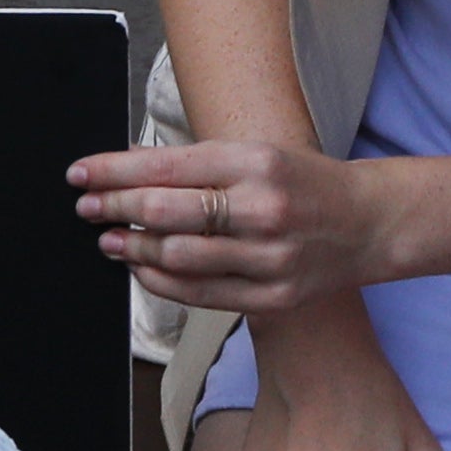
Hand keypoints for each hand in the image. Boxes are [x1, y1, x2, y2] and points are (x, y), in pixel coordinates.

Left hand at [68, 130, 394, 318]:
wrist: (370, 223)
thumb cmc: (305, 182)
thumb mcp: (258, 153)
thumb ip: (197, 163)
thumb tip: (128, 166)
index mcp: (258, 161)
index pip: (168, 166)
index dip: (115, 171)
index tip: (81, 173)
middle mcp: (263, 209)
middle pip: (166, 211)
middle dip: (114, 208)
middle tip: (85, 207)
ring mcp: (269, 258)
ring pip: (178, 256)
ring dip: (132, 248)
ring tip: (107, 238)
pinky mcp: (273, 297)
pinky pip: (200, 294)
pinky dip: (161, 280)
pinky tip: (140, 266)